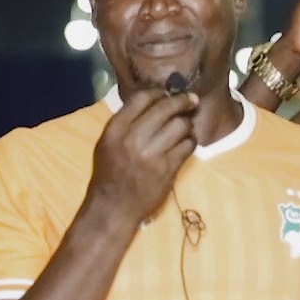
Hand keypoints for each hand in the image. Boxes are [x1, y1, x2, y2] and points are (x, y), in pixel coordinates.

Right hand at [87, 88, 198, 224]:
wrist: (114, 207)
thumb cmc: (109, 174)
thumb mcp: (107, 143)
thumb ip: (125, 122)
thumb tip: (153, 102)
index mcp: (115, 130)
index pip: (141, 99)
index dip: (159, 92)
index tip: (168, 93)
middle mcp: (132, 139)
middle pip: (165, 108)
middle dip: (182, 101)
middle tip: (192, 100)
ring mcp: (152, 155)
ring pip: (180, 126)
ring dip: (187, 124)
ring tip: (186, 126)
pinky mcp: (168, 169)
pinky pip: (187, 146)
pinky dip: (190, 142)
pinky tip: (187, 143)